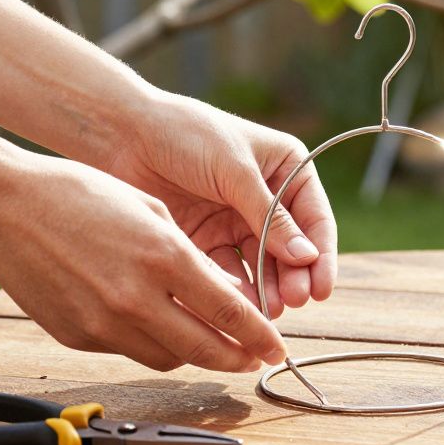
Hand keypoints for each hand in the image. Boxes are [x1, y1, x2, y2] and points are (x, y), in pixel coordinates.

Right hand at [0, 152, 287, 371]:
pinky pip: (130, 352)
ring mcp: (104, 323)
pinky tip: (160, 328)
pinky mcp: (78, 337)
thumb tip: (225, 296)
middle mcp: (137, 297)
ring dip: (195, 355)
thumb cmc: (79, 194)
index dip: (260, 336)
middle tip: (254, 359)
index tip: (276, 347)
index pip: (230, 312)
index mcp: (163, 257)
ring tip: (211, 344)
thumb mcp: (151, 211)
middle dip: (238, 358)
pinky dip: (152, 345)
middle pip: (205, 349)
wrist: (3, 207)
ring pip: (169, 359)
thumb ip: (191, 257)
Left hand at [104, 92, 337, 317]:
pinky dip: (234, 290)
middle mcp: (265, 198)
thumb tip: (307, 258)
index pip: (314, 218)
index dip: (321, 255)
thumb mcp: (235, 170)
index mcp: (285, 169)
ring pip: (260, 265)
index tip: (320, 289)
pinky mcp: (205, 241)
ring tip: (267, 311)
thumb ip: (270, 216)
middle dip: (293, 277)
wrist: (122, 134)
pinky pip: (226, 271)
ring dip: (267, 289)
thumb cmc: (185, 134)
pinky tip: (238, 306)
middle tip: (292, 302)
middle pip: (290, 248)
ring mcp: (234, 221)